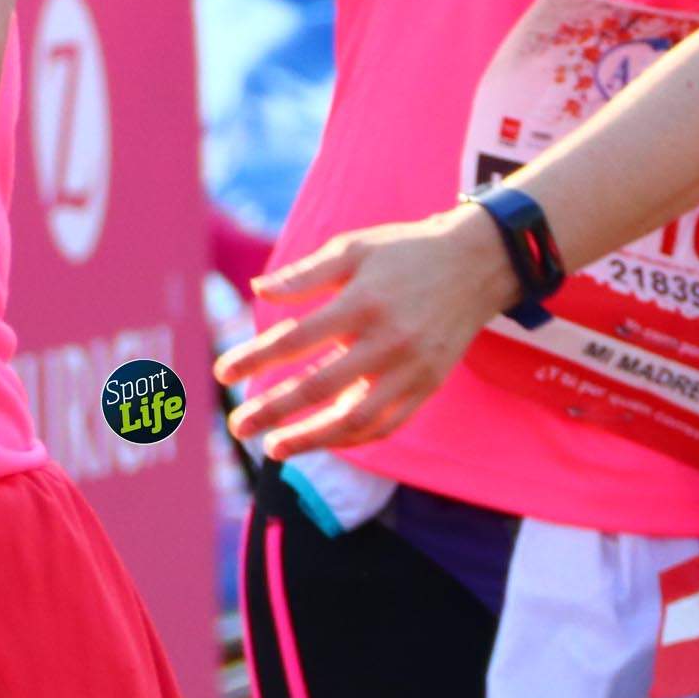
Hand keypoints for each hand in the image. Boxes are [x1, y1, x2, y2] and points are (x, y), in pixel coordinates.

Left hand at [213, 209, 518, 457]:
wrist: (476, 265)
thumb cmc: (404, 253)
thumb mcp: (354, 248)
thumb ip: (304, 274)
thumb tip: (258, 290)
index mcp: (362, 302)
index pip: (295, 339)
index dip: (254, 359)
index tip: (222, 373)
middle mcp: (388, 340)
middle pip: (320, 387)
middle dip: (272, 411)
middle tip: (238, 427)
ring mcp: (411, 369)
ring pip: (355, 420)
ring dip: (310, 440)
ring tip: (274, 449)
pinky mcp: (428, 386)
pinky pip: (386, 425)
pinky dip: (351, 439)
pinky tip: (321, 441)